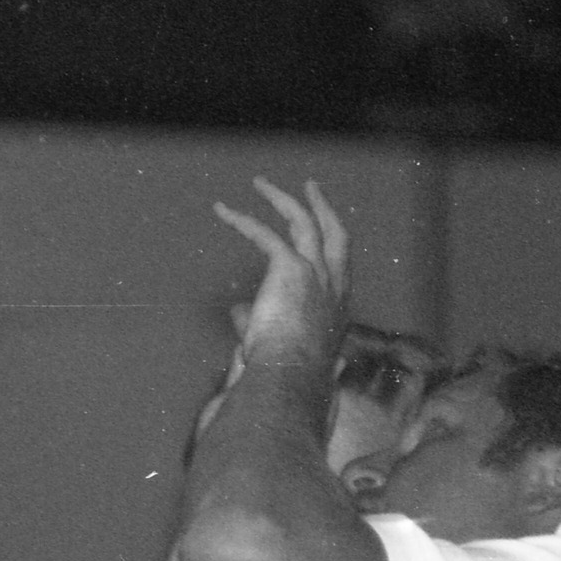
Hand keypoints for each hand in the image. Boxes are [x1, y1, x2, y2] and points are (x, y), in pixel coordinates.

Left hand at [212, 178, 349, 375]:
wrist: (291, 376)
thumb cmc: (288, 373)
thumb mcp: (280, 346)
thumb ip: (260, 324)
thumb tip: (240, 312)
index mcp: (337, 307)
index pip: (338, 267)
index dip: (329, 247)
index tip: (319, 235)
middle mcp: (334, 285)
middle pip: (335, 233)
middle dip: (322, 207)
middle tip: (310, 188)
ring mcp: (317, 273)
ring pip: (304, 221)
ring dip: (282, 198)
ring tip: (261, 184)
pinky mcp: (291, 268)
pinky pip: (263, 233)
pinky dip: (241, 220)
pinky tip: (222, 211)